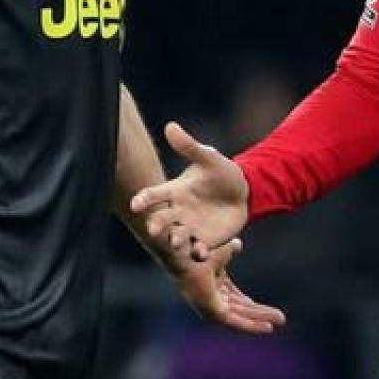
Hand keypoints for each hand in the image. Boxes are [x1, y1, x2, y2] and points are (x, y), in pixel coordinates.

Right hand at [129, 121, 250, 261]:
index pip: (154, 195)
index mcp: (175, 191)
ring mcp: (190, 228)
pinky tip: (201, 251)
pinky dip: (198, 252)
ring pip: (177, 237)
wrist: (243, 193)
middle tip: (154, 230)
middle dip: (156, 225)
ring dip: (175, 241)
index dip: (143, 200)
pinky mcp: (204, 241)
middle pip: (161, 220)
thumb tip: (170, 126)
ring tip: (177, 242)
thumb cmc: (221, 172)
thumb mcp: (208, 158)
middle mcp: (178, 211)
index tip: (135, 204)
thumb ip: (189, 146)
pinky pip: (197, 250)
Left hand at [164, 238, 285, 334]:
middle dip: (261, 314)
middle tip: (281, 319)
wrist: (183, 252)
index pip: (238, 300)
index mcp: (214, 286)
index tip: (269, 311)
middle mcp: (212, 298)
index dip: (254, 306)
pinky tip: (267, 327)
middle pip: (242, 310)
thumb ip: (229, 251)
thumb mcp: (220, 252)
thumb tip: (237, 243)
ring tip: (279, 322)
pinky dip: (251, 325)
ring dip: (260, 320)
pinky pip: (236, 321)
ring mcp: (212, 306)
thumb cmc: (193, 250)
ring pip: (241, 317)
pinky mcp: (212, 311)